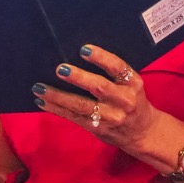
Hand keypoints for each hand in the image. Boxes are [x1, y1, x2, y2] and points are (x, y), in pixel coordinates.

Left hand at [33, 45, 157, 151]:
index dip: (101, 58)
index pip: (118, 67)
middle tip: (59, 69)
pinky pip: (74, 117)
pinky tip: (43, 101)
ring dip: (58, 96)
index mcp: (133, 83)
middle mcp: (124, 100)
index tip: (84, 49)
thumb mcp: (131, 85)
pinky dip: (56, 109)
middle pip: (99, 87)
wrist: (143, 133)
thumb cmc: (132, 100)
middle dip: (78, 78)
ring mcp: (110, 117)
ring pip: (82, 105)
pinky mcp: (98, 128)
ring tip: (40, 87)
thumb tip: (79, 54)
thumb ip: (113, 74)